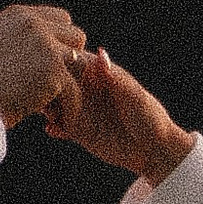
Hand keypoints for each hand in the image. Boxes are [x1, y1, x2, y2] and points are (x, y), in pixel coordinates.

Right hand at [0, 3, 85, 125]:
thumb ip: (23, 45)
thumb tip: (55, 52)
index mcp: (18, 15)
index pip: (60, 19)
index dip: (61, 44)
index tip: (51, 70)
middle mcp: (33, 23)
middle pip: (76, 36)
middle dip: (70, 63)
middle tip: (55, 90)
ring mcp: (45, 45)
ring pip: (81, 63)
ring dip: (71, 87)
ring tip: (55, 110)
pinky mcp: (53, 70)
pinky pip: (74, 91)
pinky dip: (70, 111)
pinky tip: (57, 124)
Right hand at [49, 46, 194, 178]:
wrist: (155, 150)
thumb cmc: (149, 117)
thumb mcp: (132, 94)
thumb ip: (113, 76)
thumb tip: (99, 53)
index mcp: (102, 76)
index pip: (75, 61)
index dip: (60, 61)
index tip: (53, 67)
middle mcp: (89, 91)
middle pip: (59, 81)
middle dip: (49, 85)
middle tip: (47, 94)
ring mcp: (83, 111)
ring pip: (56, 103)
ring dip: (47, 106)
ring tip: (50, 113)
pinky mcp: (80, 132)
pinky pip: (60, 126)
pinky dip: (54, 126)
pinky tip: (53, 129)